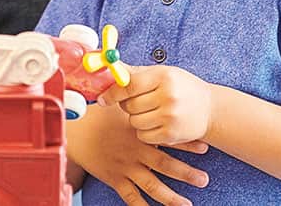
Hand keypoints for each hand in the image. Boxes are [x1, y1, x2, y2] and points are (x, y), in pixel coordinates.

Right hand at [67, 102, 209, 205]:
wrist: (76, 133)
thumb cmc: (99, 117)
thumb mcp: (119, 104)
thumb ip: (138, 98)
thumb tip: (154, 85)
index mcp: (139, 133)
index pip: (167, 137)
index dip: (186, 143)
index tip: (205, 148)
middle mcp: (135, 152)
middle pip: (165, 165)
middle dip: (186, 173)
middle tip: (204, 180)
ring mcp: (126, 168)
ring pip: (151, 185)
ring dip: (170, 197)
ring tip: (186, 205)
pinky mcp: (115, 179)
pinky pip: (130, 197)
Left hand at [103, 64, 214, 145]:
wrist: (211, 110)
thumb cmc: (182, 88)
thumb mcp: (163, 74)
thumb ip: (135, 72)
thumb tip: (109, 65)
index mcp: (164, 77)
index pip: (129, 85)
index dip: (112, 92)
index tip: (102, 99)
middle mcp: (168, 96)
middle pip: (129, 105)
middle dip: (128, 105)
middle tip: (138, 103)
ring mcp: (170, 117)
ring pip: (134, 121)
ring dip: (136, 119)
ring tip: (149, 112)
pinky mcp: (172, 134)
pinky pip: (143, 135)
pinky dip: (144, 132)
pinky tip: (155, 124)